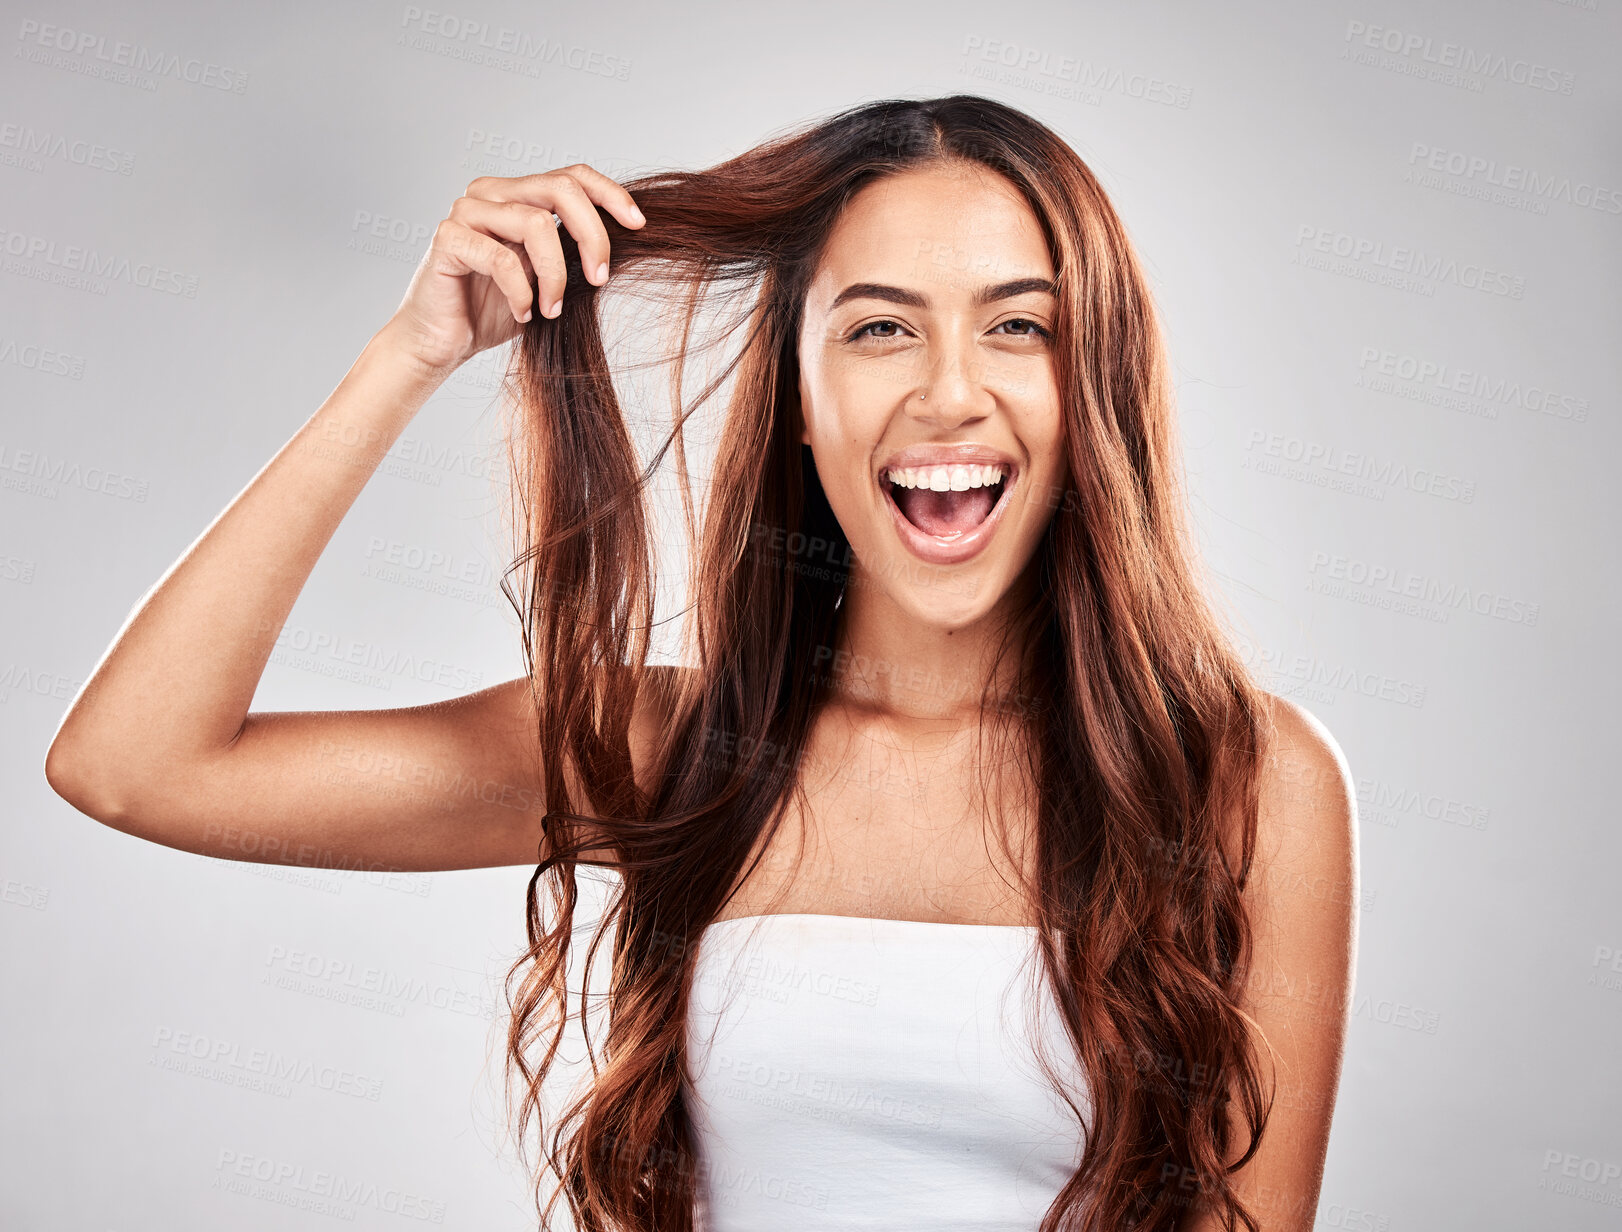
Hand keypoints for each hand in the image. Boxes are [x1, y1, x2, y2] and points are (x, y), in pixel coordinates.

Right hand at [377, 164, 644, 375]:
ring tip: (552, 310)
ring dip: (555, 275)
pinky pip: (502, 259)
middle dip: (592, 236)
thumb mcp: (549, 278)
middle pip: (561, 189)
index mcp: (517, 194)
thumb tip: (626, 241)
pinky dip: (522, 292)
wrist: (443, 342)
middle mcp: (491, 192)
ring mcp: (466, 211)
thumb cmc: (496, 311)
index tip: (638, 225)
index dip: (610, 194)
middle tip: (599, 279)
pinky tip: (523, 314)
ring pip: (536, 224)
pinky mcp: (448, 238)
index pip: (572, 176)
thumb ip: (574, 254)